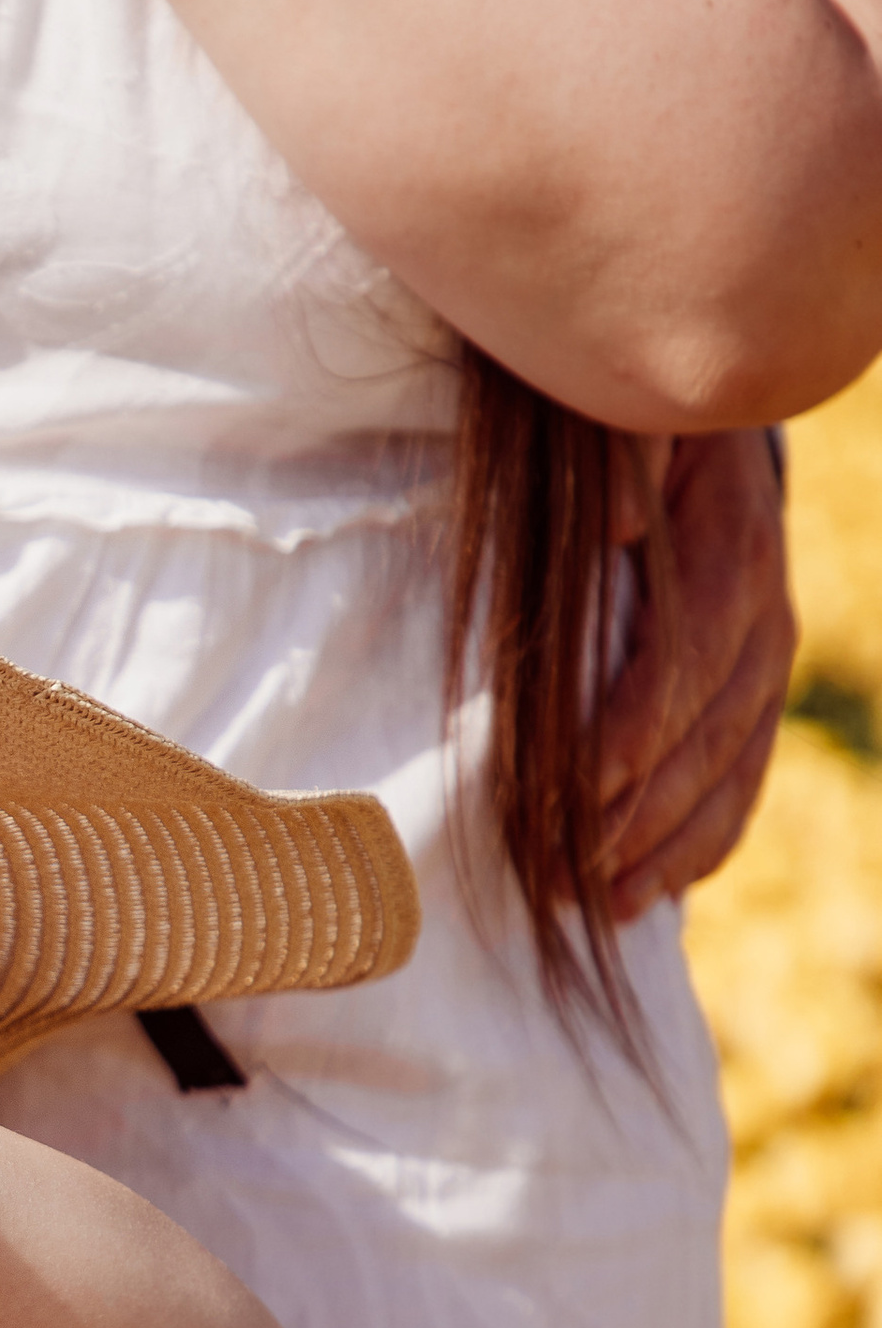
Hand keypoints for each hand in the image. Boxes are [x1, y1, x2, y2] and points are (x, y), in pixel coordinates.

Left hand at [600, 427, 795, 917]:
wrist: (688, 430)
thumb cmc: (626, 432)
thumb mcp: (626, 423)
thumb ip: (626, 463)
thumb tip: (624, 524)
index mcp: (737, 549)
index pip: (694, 657)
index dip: (639, 728)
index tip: (575, 785)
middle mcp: (766, 617)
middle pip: (712, 735)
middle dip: (639, 812)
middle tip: (560, 871)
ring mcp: (767, 664)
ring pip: (731, 775)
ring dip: (664, 848)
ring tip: (594, 903)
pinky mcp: (753, 697)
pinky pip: (741, 785)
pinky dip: (697, 845)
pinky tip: (647, 895)